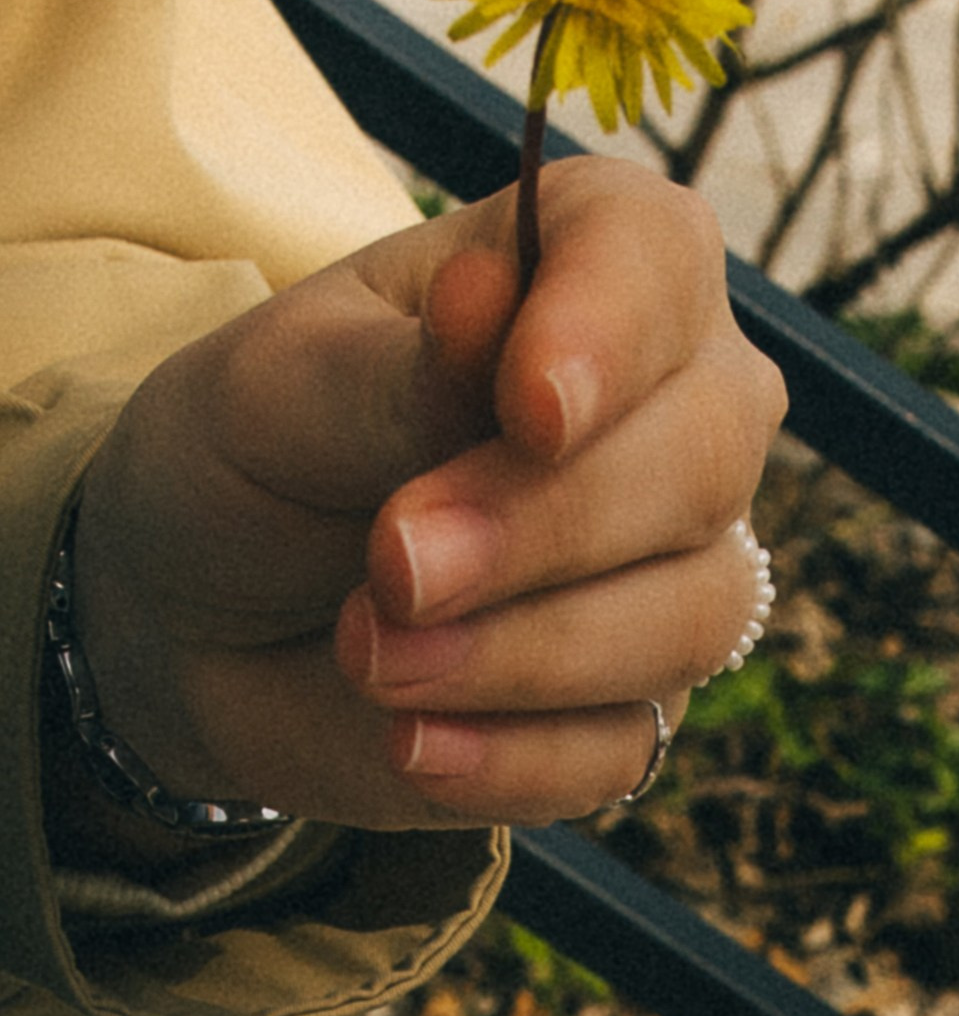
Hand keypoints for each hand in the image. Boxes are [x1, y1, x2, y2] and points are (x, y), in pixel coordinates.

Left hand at [70, 157, 784, 829]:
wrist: (198, 615)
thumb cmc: (254, 455)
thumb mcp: (276, 393)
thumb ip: (395, 373)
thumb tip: (488, 301)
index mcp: (593, 267)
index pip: (661, 260)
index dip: (612, 333)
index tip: (529, 407)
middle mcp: (674, 407)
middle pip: (702, 459)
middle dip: (546, 525)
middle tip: (393, 562)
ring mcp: (676, 564)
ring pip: (693, 613)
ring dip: (521, 651)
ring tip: (368, 656)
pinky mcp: (638, 705)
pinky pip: (628, 744)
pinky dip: (510, 755)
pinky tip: (409, 740)